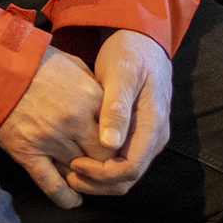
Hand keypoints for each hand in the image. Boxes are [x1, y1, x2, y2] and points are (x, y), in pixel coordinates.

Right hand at [0, 46, 105, 209]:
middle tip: (104, 167)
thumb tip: (110, 107)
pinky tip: (73, 199)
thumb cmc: (35, 62)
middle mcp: (74, 121)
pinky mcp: (28, 152)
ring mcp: (51, 138)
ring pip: (80, 174)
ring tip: (86, 178)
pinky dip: (66, 198)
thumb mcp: (74, 64)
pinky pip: (53, 186)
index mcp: (90, 97)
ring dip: (84, 178)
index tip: (118, 149)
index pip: (119, 135)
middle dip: (106, 165)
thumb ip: (95, 86)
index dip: (120, 145)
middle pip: (104, 158)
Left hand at [62, 30, 172, 197]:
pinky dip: (103, 167)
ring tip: (70, 170)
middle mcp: (155, 136)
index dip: (102, 174)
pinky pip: (123, 160)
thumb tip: (110, 144)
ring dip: (99, 179)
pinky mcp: (139, 133)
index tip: (75, 165)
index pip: (130, 168)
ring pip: (125, 173)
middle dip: (98, 182)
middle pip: (128, 178)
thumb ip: (117, 108)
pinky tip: (81, 157)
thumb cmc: (130, 52)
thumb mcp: (121, 73)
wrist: (143, 40)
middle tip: (68, 175)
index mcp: (153, 124)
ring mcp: (148, 136)